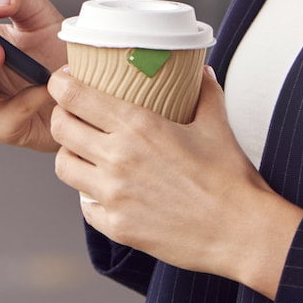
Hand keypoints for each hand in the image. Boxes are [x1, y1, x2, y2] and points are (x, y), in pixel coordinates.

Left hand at [50, 64, 302, 294]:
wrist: (242, 232)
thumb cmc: (230, 180)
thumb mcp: (217, 125)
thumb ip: (204, 92)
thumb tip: (202, 70)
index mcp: (137, 125)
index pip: (74, 96)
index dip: (60, 85)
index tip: (63, 81)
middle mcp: (117, 157)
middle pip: (60, 127)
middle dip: (61, 116)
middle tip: (73, 116)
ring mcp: (113, 194)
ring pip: (63, 166)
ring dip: (71, 156)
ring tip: (87, 154)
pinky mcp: (117, 226)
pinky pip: (85, 206)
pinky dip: (91, 197)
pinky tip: (108, 192)